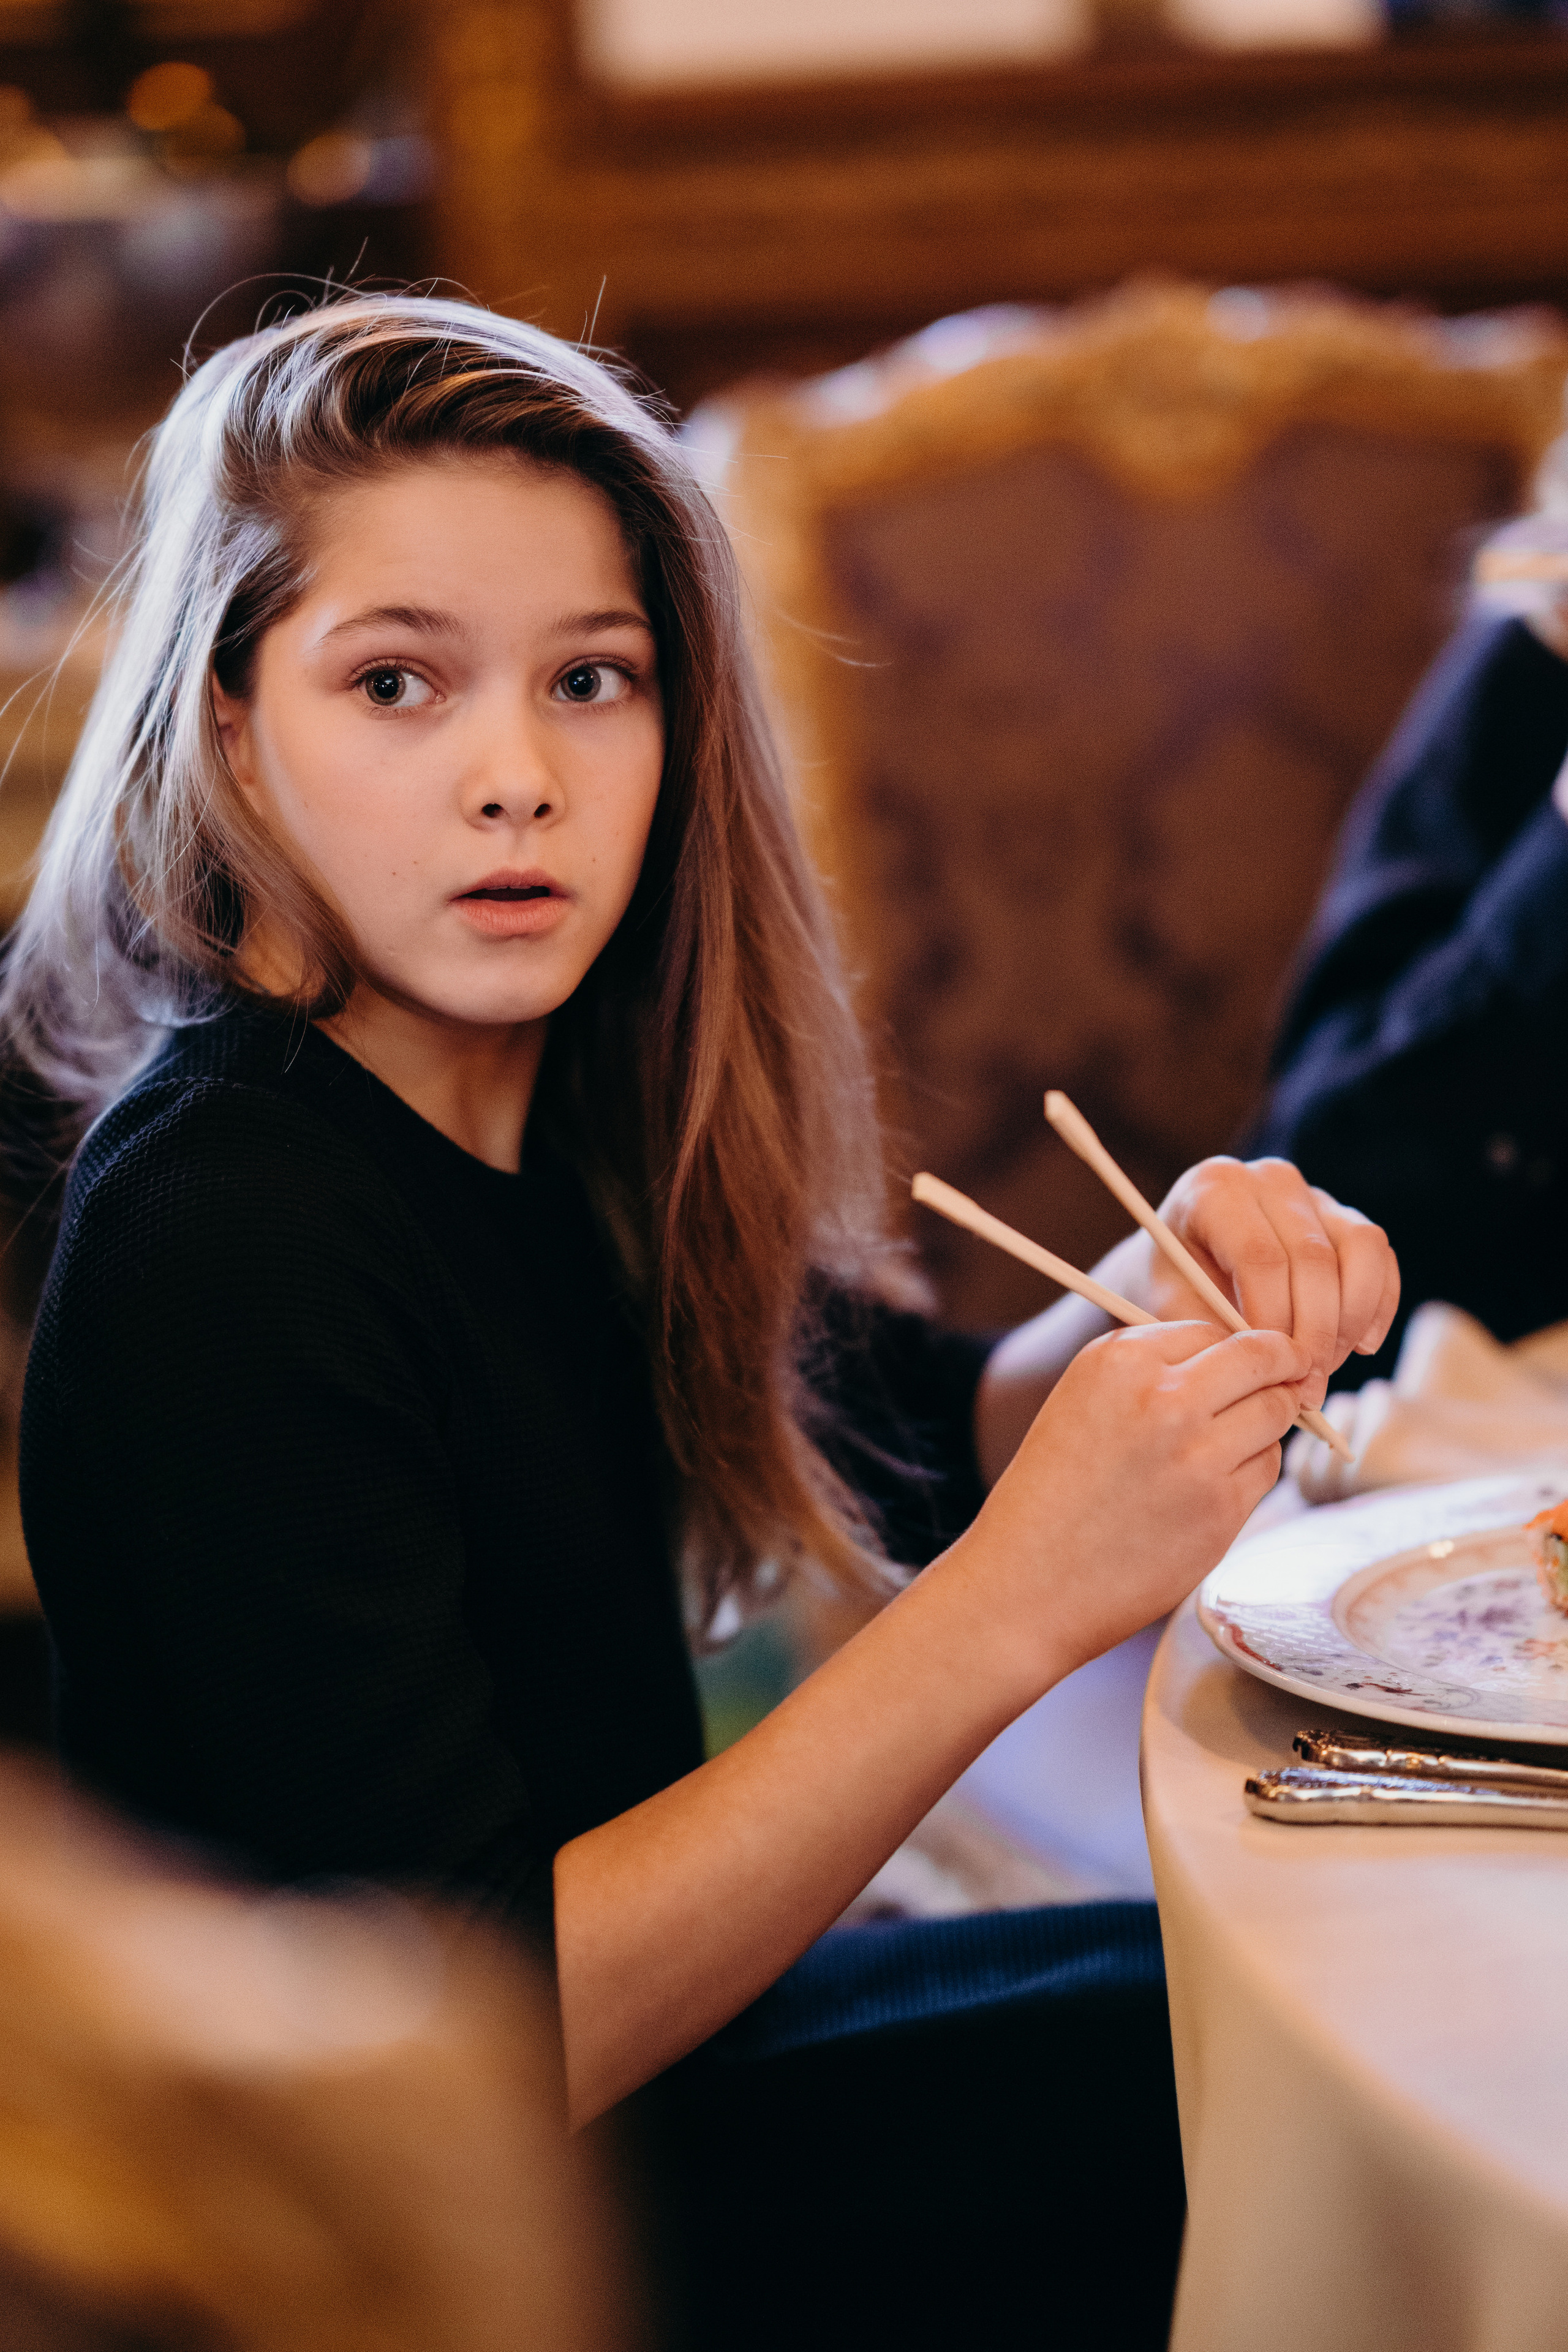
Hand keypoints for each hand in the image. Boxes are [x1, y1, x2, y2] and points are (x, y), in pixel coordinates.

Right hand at [965, 1315, 1309, 1686]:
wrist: (1029, 1581)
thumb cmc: (1052, 1491)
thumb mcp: (1082, 1399)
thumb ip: (1150, 1367)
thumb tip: (1235, 1353)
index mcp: (1119, 1361)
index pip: (1212, 1327)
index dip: (1235, 1344)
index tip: (1249, 1357)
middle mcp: (1164, 1400)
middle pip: (1260, 1360)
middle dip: (1283, 1365)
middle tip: (1293, 1374)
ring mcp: (1199, 1456)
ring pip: (1275, 1413)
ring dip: (1270, 1418)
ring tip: (1238, 1437)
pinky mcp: (1222, 1509)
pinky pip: (1267, 1468)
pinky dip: (1254, 1467)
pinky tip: (1215, 1483)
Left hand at [1140, 1157, 1399, 1412]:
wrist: (1174, 1267)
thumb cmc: (1167, 1290)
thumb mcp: (1171, 1309)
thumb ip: (1217, 1335)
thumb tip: (1272, 1372)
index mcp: (1215, 1189)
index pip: (1260, 1257)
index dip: (1274, 1322)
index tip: (1275, 1373)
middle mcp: (1269, 1180)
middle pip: (1314, 1256)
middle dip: (1315, 1332)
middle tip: (1306, 1387)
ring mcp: (1312, 1194)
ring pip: (1361, 1248)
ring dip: (1351, 1318)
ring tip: (1326, 1367)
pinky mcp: (1343, 1217)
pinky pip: (1379, 1257)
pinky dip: (1377, 1304)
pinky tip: (1360, 1347)